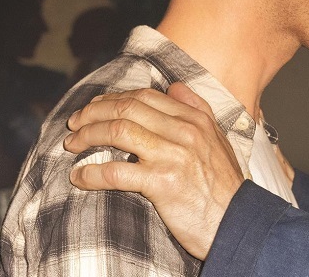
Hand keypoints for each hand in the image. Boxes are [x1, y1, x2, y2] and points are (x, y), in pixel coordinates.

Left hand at [64, 82, 244, 259]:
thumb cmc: (224, 185)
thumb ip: (198, 108)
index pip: (145, 96)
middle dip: (93, 113)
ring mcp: (173, 156)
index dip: (113, 98)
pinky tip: (79, 177)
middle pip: (126, 109)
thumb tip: (175, 86)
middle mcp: (184, 131)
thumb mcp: (218, 139)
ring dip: (87, 136)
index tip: (94, 107)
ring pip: (117, 132)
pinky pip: (116, 172)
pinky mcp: (162, 183)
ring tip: (71, 145)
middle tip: (74, 123)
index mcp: (195, 119)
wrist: (237, 221)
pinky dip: (92, 173)